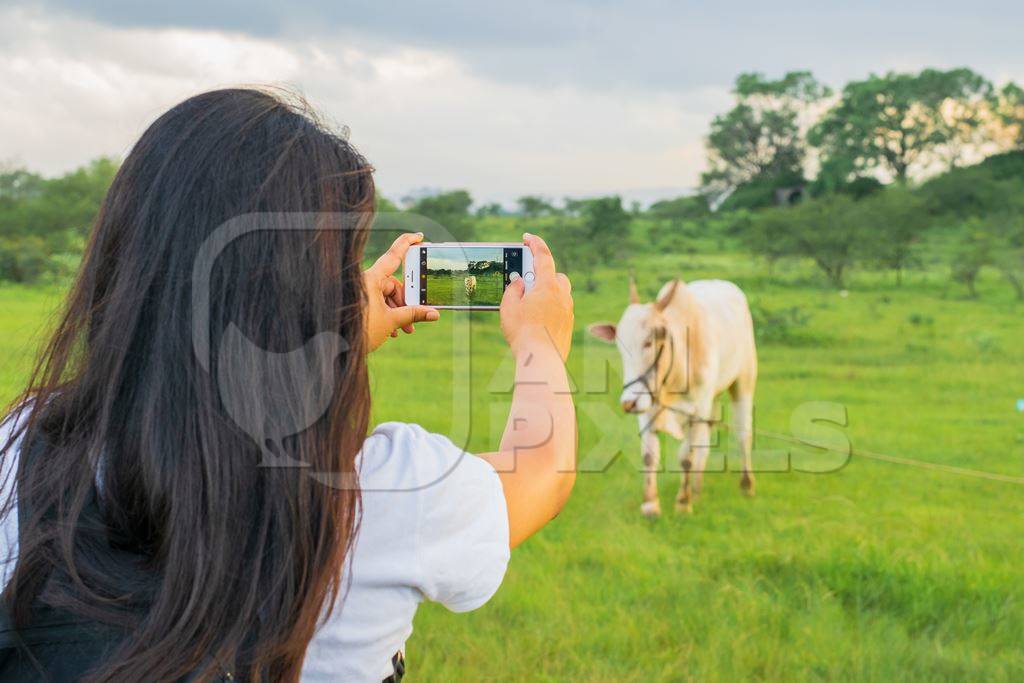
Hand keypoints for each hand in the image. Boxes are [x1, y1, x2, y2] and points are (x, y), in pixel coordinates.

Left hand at [364, 232, 439, 351]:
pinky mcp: (357, 303)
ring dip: (398, 312)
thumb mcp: (391, 322)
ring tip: (405, 329)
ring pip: (385, 296)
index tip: (419, 236)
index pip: (393, 256)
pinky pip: (376, 302)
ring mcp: (360, 292)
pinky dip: (386, 314)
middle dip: (406, 301)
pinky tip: (392, 331)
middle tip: (417, 316)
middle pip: (393, 284)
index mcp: (372, 279)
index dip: (407, 243)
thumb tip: (434, 313)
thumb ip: (413, 314)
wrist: (334, 347)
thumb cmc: (360, 331)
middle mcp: (365, 282)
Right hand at [500, 233, 573, 361]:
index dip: (535, 243)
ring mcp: (568, 311)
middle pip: (555, 275)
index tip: (528, 237)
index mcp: (548, 286)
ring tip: (530, 302)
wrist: (540, 359)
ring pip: (560, 294)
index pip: (544, 256)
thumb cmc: (522, 332)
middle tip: (526, 281)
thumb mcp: (509, 307)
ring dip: (547, 292)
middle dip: (542, 274)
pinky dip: (550, 308)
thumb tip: (519, 282)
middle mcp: (562, 296)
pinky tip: (537, 319)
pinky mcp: (568, 326)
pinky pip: (561, 310)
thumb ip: (513, 290)